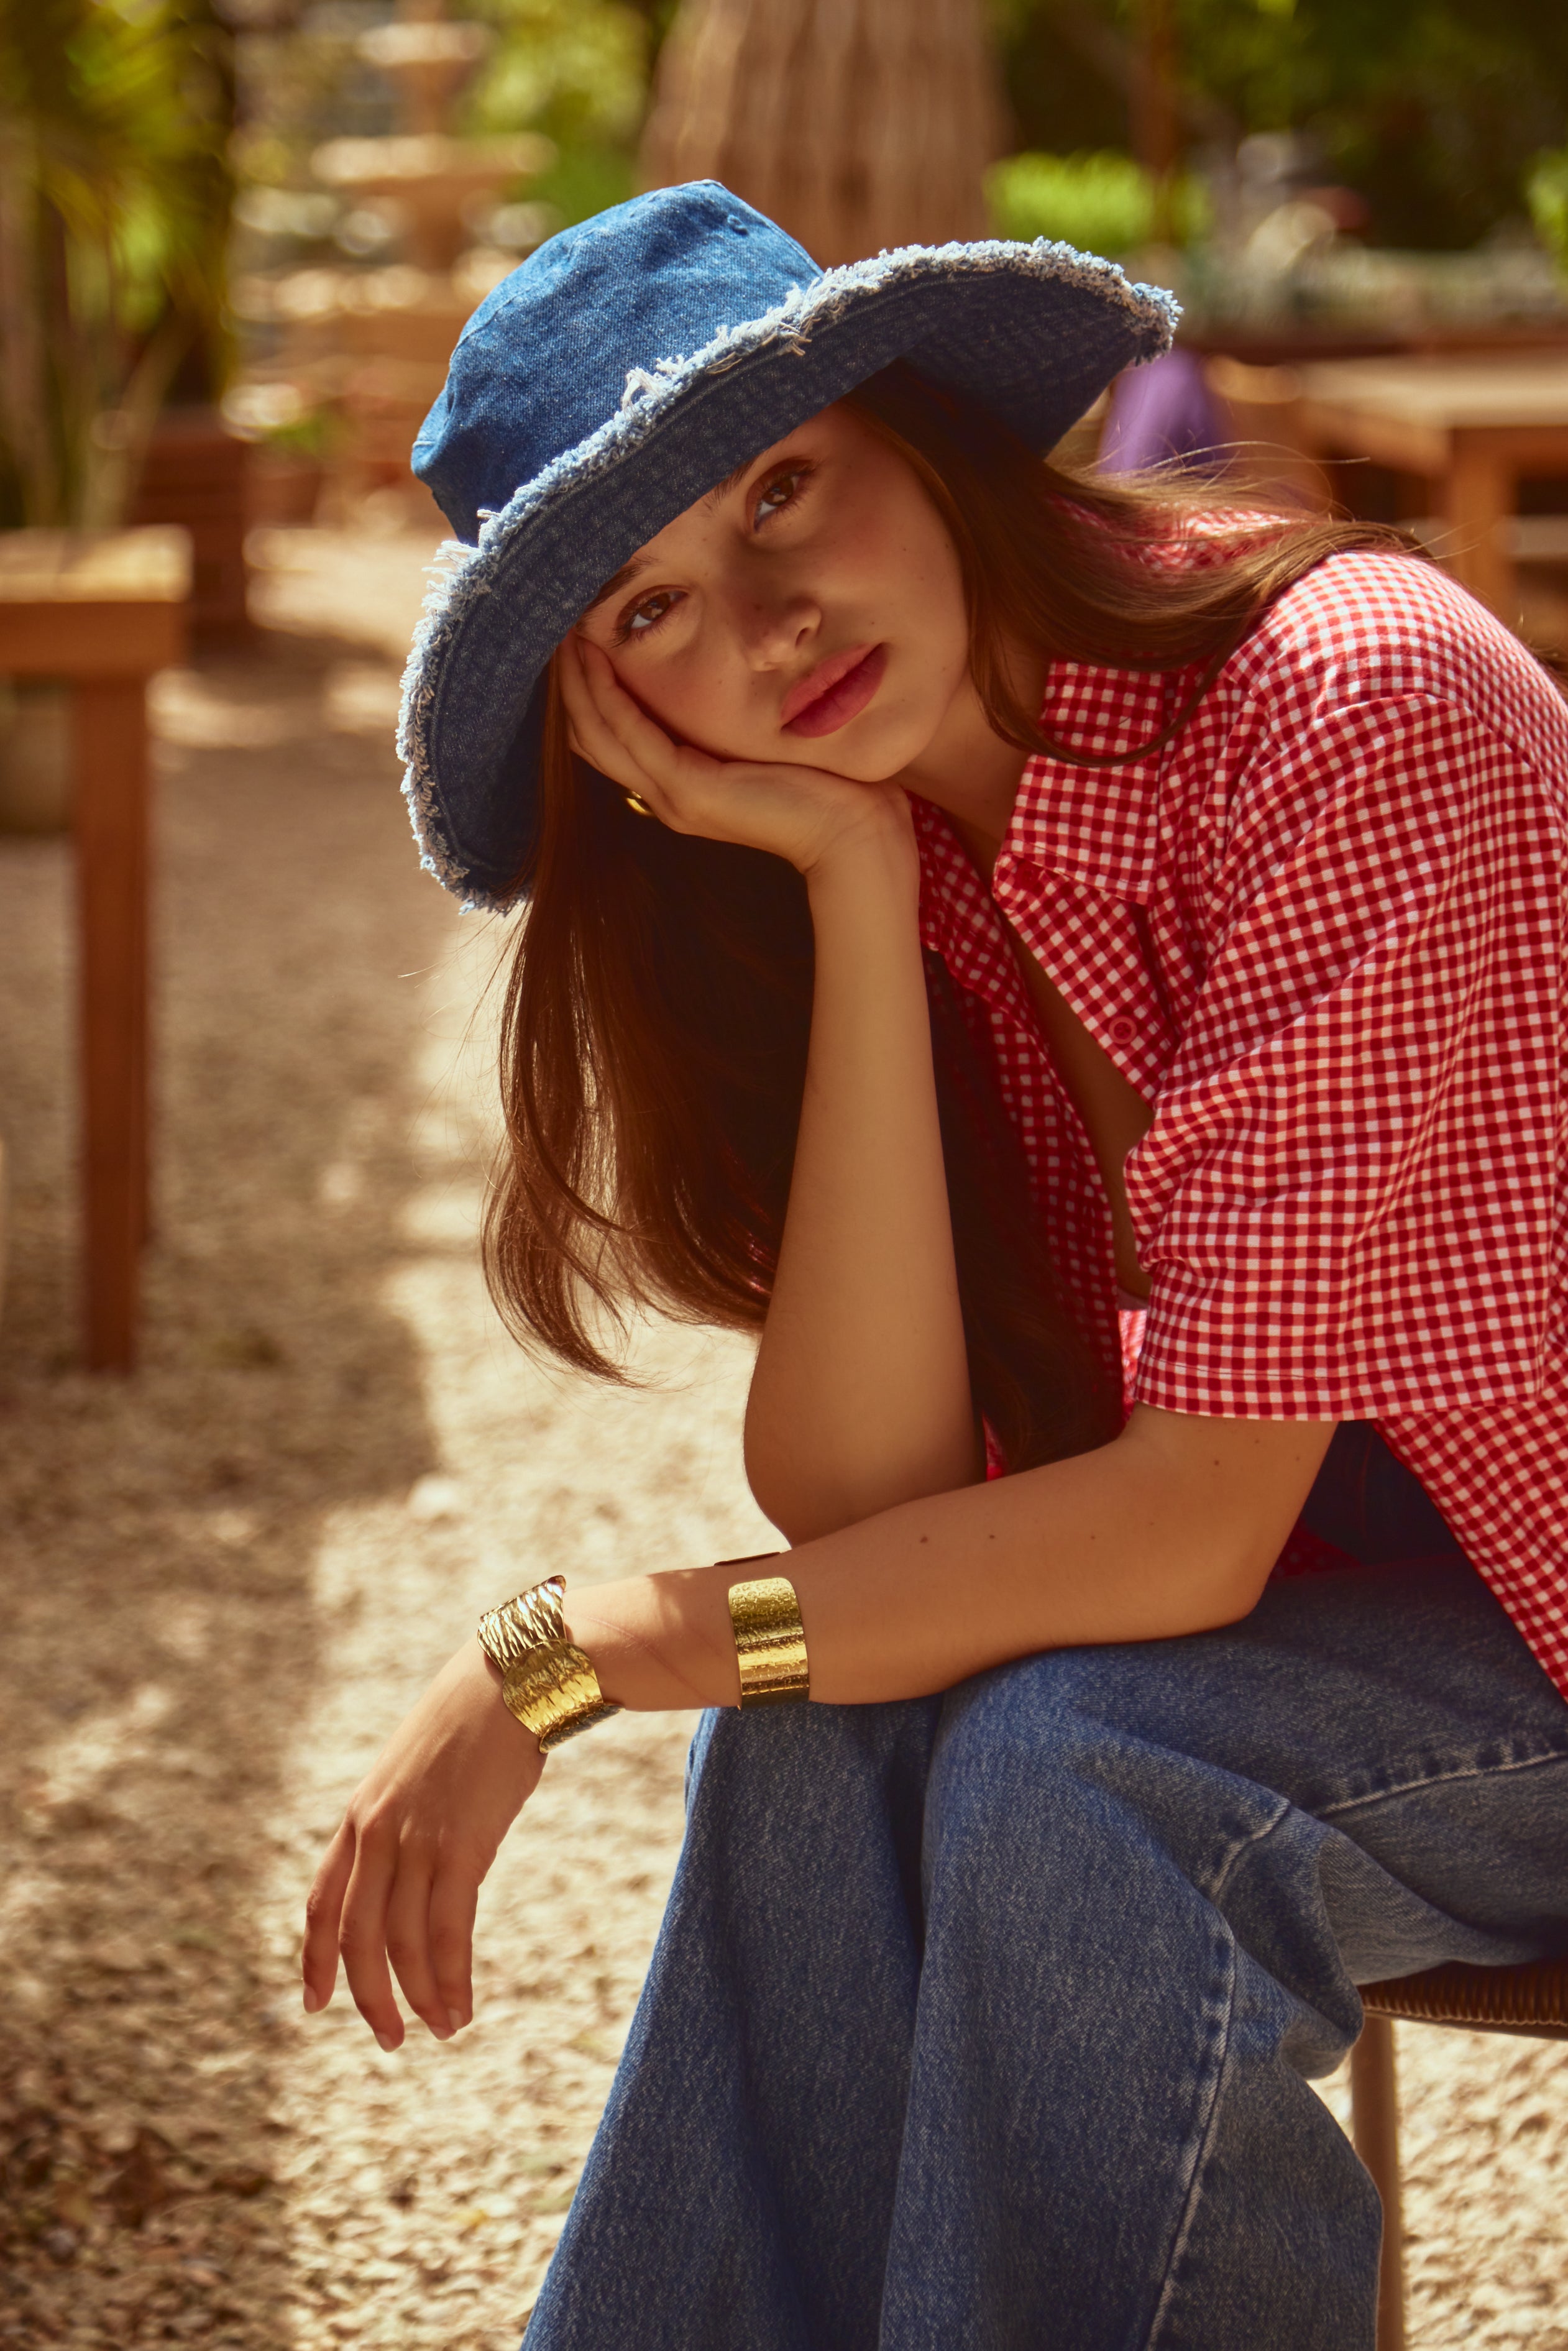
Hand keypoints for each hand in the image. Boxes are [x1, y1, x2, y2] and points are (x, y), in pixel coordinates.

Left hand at [300, 1639, 543, 2048]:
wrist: (509, 1681)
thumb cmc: (472, 1724)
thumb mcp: (417, 1773)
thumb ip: (404, 1819)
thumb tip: (413, 1865)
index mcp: (358, 1816)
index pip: (321, 1904)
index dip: (315, 1960)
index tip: (314, 2005)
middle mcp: (376, 1834)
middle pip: (357, 1938)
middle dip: (370, 1998)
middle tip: (391, 2041)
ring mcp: (416, 1841)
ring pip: (403, 1944)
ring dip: (422, 1997)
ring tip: (442, 2029)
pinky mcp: (461, 1848)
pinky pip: (447, 1933)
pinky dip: (452, 1979)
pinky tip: (462, 2007)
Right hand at [557, 635, 915, 881]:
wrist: (855, 835)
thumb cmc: (827, 786)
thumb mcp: (768, 744)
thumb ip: (737, 722)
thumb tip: (739, 671)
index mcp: (680, 786)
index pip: (612, 737)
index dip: (589, 688)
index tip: (580, 634)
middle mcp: (666, 794)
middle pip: (591, 734)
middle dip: (570, 680)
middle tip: (557, 622)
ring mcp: (672, 795)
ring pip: (598, 732)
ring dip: (577, 679)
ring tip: (564, 627)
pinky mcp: (688, 789)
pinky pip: (629, 732)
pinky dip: (605, 692)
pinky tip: (595, 653)